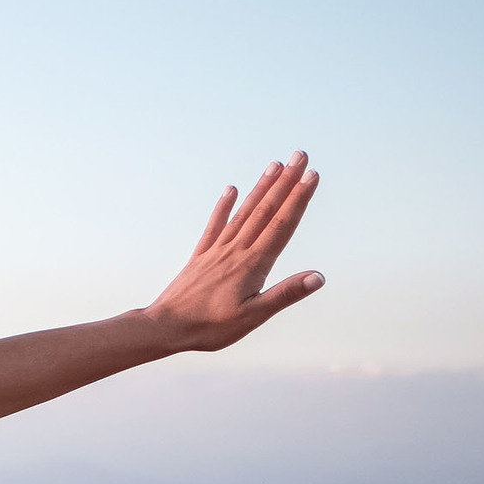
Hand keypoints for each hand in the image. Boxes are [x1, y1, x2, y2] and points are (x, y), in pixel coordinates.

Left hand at [143, 152, 324, 350]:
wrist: (164, 328)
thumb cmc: (210, 327)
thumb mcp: (253, 316)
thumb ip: (285, 294)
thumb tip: (319, 277)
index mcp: (253, 264)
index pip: (282, 224)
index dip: (299, 198)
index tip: (312, 175)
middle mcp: (235, 250)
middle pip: (266, 210)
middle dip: (286, 182)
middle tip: (301, 156)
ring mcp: (217, 251)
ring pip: (243, 213)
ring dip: (261, 188)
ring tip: (275, 165)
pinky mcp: (201, 256)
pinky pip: (214, 226)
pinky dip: (224, 206)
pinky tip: (231, 189)